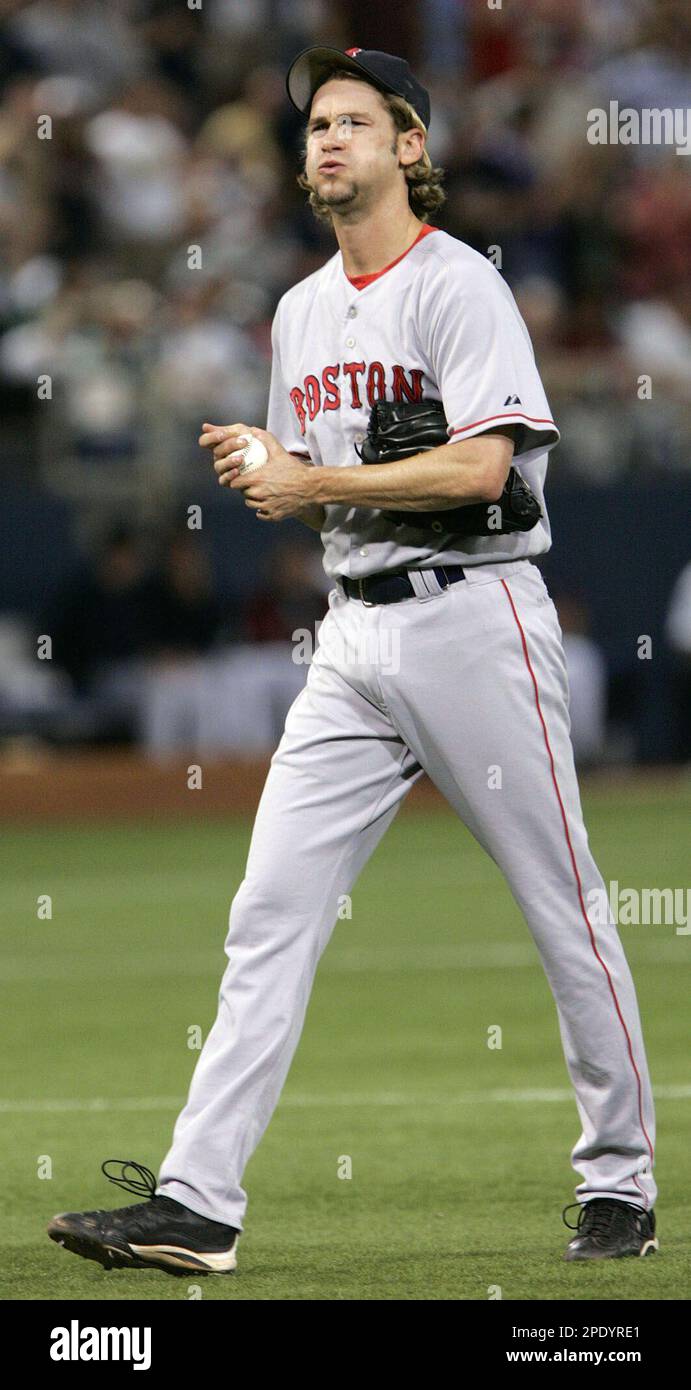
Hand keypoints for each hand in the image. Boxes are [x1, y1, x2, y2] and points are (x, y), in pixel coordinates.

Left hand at [199, 422, 316, 520]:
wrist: (311, 487)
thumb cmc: (295, 470)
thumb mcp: (280, 453)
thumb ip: (266, 440)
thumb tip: (254, 430)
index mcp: (258, 480)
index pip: (235, 483)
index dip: (236, 480)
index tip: (240, 477)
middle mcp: (260, 494)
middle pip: (243, 494)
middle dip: (245, 489)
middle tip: (251, 484)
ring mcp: (267, 506)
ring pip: (251, 504)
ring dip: (253, 499)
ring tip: (259, 493)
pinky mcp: (274, 515)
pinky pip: (261, 514)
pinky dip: (262, 510)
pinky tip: (267, 503)